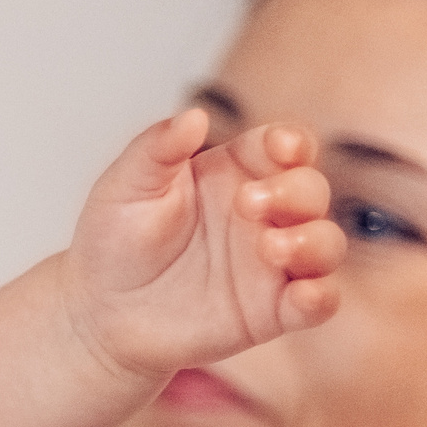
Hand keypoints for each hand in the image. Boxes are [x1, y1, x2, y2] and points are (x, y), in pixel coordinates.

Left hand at [67, 108, 343, 376]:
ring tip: (271, 247)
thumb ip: (157, 148)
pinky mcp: (273, 310)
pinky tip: (303, 295)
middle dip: (295, 191)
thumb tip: (194, 115)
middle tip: (249, 203)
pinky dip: (322, 297)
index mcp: (232, 172)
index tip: (282, 147)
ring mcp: (272, 263)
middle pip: (310, 189)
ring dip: (314, 241)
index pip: (282, 146)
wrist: (100, 311)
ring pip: (326, 243)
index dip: (292, 142)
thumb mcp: (125, 187)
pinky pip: (319, 302)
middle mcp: (262, 214)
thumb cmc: (113, 240)